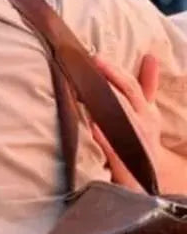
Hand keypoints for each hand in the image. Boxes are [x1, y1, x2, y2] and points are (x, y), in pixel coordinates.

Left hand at [90, 54, 161, 191]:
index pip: (131, 86)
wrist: (150, 178)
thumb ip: (147, 85)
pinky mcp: (124, 163)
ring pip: (118, 118)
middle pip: (124, 97)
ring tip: (82, 89)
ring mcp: (134, 143)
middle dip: (106, 82)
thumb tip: (150, 56)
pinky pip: (112, 146)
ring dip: (101, 103)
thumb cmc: (143, 138)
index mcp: (147, 111)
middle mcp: (142, 124)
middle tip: (86, 68)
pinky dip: (102, 135)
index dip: (114, 71)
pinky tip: (90, 124)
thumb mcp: (148, 110)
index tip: (97, 58)